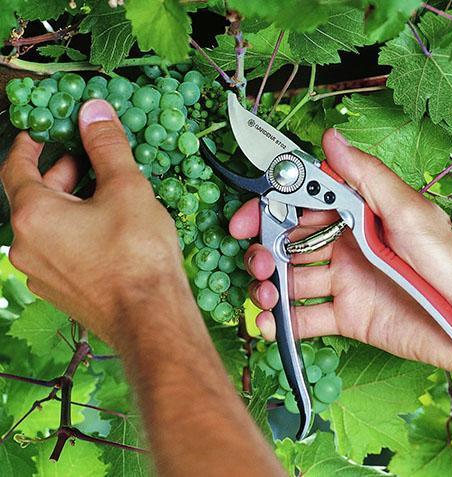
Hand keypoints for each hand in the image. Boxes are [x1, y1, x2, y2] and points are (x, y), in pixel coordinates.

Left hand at [0, 99, 185, 344]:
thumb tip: (94, 112)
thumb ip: (106, 146)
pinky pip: (60, 250)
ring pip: (49, 225)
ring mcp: (42, 273)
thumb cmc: (137, 255)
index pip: (17, 166)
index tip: (45, 131)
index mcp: (34, 216)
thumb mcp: (126, 189)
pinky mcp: (60, 291)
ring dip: (71, 203)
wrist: (150, 317)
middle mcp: (27, 247)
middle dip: (63, 173)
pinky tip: (108, 230)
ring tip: (107, 195)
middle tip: (92, 161)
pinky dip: (76, 231)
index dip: (31, 142)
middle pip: (35, 196)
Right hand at [229, 129, 451, 387]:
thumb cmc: (449, 260)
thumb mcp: (407, 210)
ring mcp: (342, 281)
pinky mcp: (345, 315)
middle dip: (264, 251)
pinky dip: (283, 322)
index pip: (300, 206)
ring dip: (269, 287)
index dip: (267, 210)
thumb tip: (331, 138)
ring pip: (290, 280)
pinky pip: (305, 317)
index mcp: (354, 216)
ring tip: (267, 297)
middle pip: (288, 244)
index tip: (244, 221)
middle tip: (259, 263)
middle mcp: (343, 246)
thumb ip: (365, 176)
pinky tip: (270, 324)